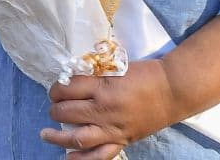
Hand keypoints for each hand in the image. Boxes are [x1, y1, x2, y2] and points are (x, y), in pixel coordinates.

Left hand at [41, 59, 176, 159]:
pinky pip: (100, 155)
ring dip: (57, 137)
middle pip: (67, 112)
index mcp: (103, 87)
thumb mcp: (115, 69)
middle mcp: (105, 109)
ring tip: (46, 134)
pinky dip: (83, 159)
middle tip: (54, 107)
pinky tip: (68, 158)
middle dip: (55, 110)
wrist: (173, 90)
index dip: (56, 89)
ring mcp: (113, 128)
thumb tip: (71, 83)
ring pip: (78, 137)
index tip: (56, 90)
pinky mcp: (123, 140)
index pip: (67, 89)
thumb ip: (94, 77)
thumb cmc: (145, 75)